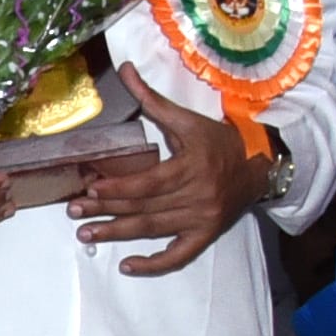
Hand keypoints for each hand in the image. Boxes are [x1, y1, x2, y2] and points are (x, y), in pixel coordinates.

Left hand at [61, 77, 254, 277]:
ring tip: (86, 235)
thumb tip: (125, 69)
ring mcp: (202, 219)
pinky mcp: (207, 235)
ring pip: (154, 230)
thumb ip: (153, 100)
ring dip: (117, 234)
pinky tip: (127, 265)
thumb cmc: (221, 141)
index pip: (147, 183)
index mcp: (191, 167)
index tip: (90, 189)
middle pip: (144, 208)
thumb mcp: (188, 119)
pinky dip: (154, 264)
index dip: (117, 188)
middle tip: (74, 212)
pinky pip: (179, 255)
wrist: (261, 165)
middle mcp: (197, 196)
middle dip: (106, 211)